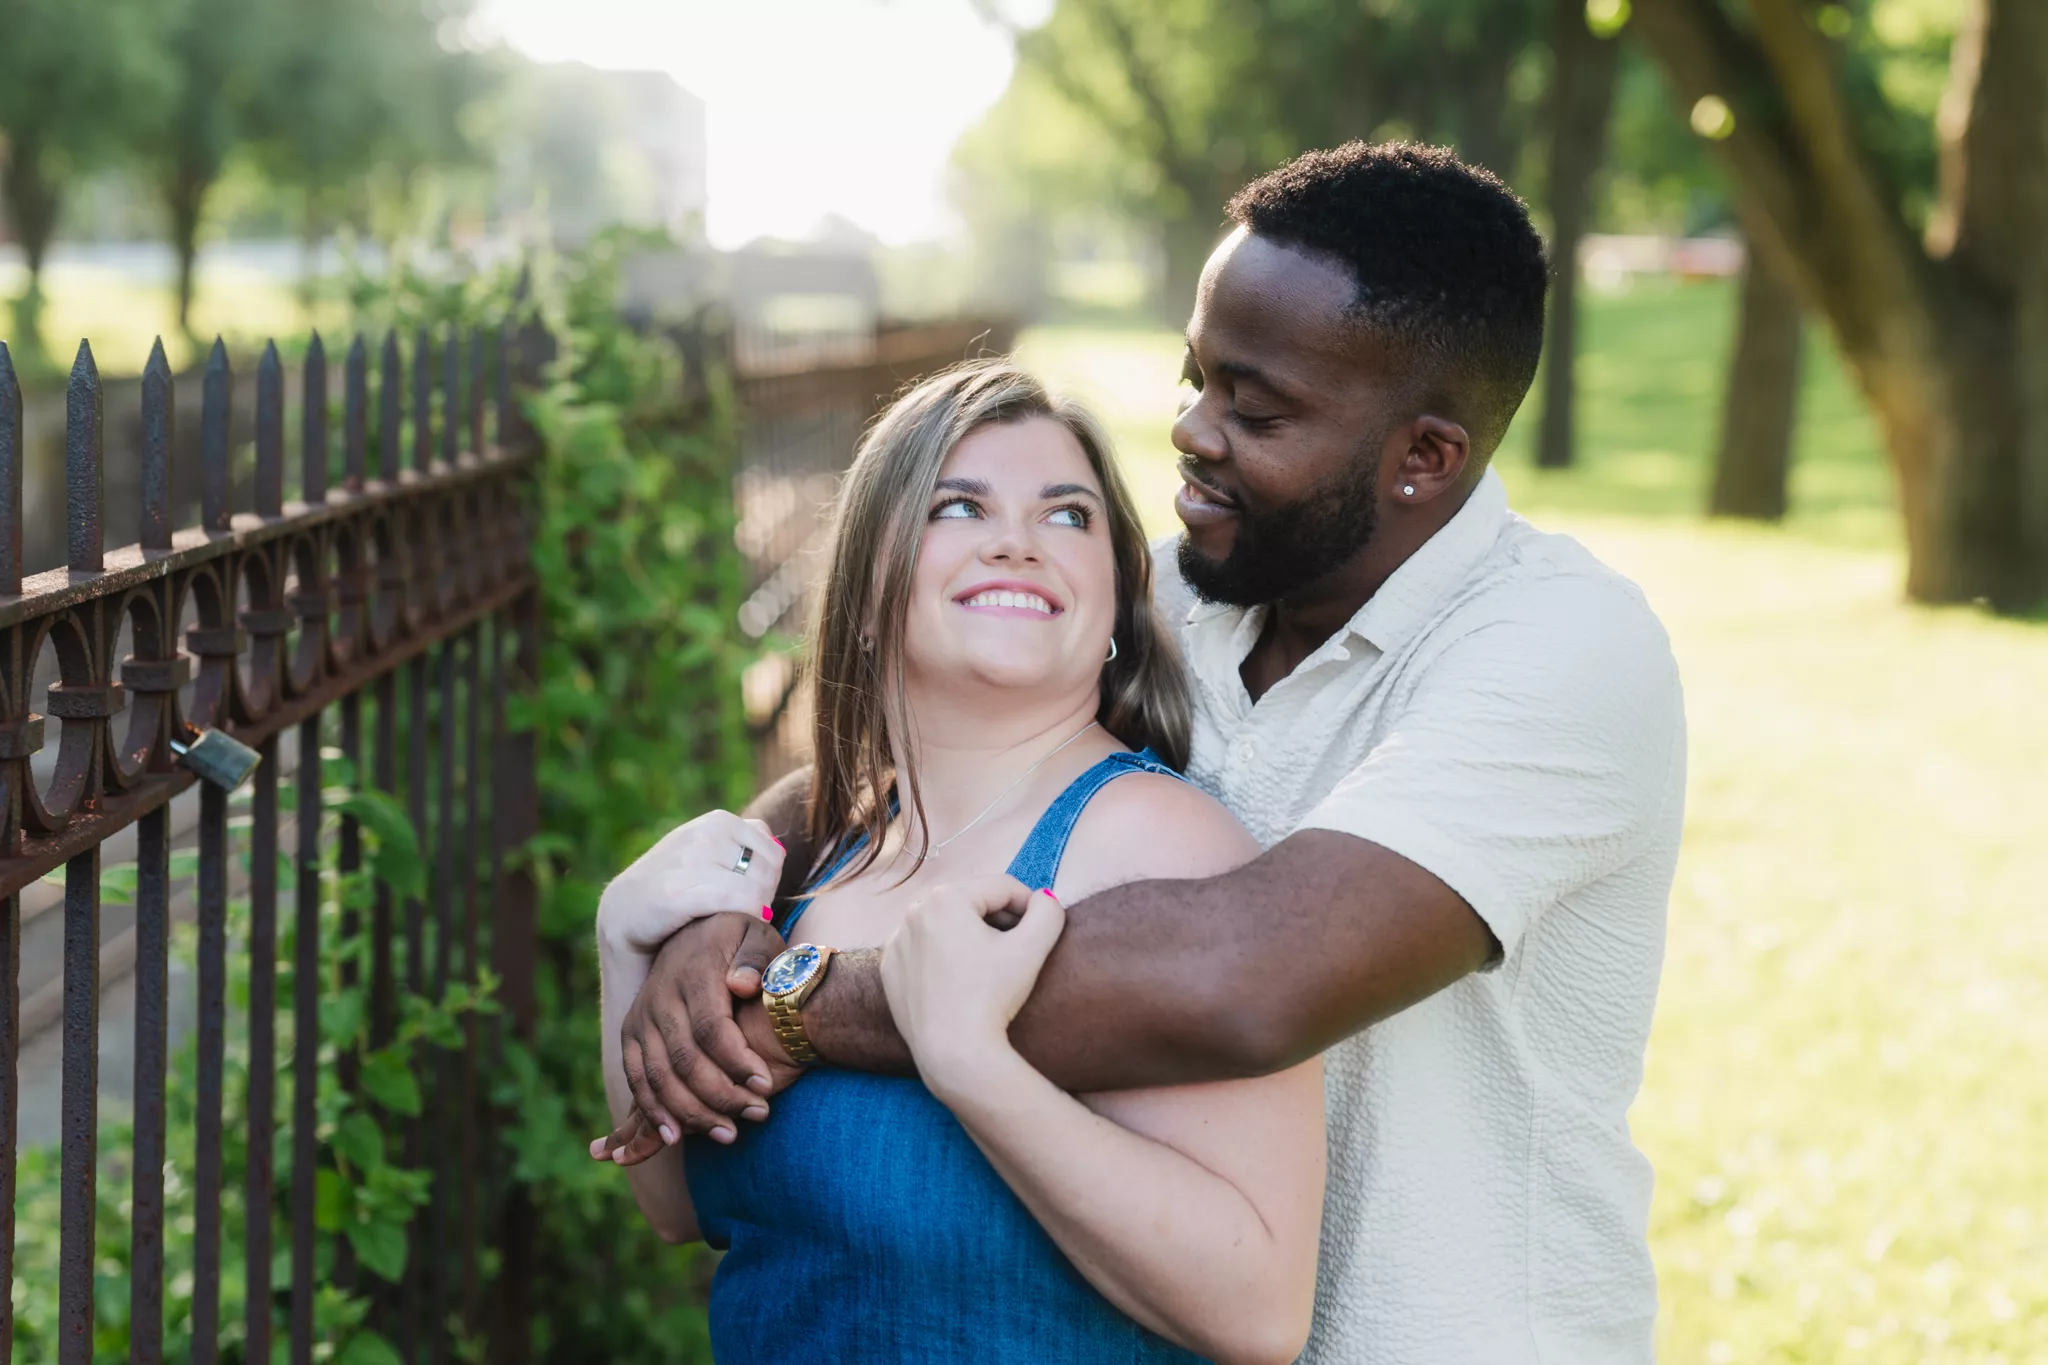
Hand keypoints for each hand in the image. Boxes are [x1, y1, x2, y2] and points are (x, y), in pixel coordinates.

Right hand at [590, 911, 801, 1163]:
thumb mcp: (755, 935)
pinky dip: (653, 1110)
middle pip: (685, 1059)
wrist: (691, 925)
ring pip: (658, 1076)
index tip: (765, 1085)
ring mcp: (641, 1017)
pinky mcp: (630, 1033)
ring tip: (728, 1134)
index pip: (711, 1027)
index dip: (737, 1061)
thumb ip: (755, 959)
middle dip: (721, 1095)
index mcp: (694, 974)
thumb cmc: (737, 938)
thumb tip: (743, 985)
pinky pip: (636, 1078)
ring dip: (690, 1112)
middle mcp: (660, 998)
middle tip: (756, 1115)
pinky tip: (676, 1136)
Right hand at [597, 810, 785, 956]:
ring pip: (759, 888)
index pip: (773, 852)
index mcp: (719, 820)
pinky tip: (724, 929)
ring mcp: (694, 857)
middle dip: (761, 898)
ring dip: (750, 912)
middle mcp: (709, 831)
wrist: (624, 914)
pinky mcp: (681, 889)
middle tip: (733, 916)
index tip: (741, 900)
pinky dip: (743, 920)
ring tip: (725, 921)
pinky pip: (743, 903)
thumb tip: (779, 849)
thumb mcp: (706, 854)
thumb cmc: (673, 889)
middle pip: (769, 871)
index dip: (765, 882)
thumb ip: (742, 845)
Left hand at [881, 876, 1063, 1092]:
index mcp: (946, 897)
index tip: (1041, 932)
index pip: (1003, 888)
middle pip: (972, 903)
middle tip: (1018, 949)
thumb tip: (1044, 899)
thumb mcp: (1032, 949)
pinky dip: (944, 956)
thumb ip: (1048, 912)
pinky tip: (961, 979)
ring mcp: (897, 941)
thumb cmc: (992, 997)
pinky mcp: (890, 968)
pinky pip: (924, 949)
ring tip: (991, 965)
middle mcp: (914, 911)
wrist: (954, 1052)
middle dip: (998, 920)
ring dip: (971, 935)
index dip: (1030, 907)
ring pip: (947, 925)